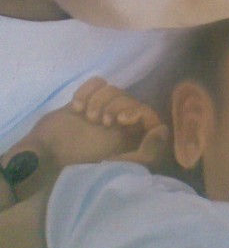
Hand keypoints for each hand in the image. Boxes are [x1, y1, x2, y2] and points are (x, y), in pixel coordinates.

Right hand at [1, 78, 170, 201]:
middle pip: (129, 98)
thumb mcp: (122, 164)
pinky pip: (97, 83)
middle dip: (116, 106)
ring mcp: (102, 111)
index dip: (137, 111)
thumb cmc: (85, 163)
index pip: (147, 113)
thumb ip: (148, 151)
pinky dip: (87, 91)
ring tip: (88, 117)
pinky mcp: (85, 102)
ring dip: (100, 100)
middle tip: (101, 122)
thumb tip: (162, 129)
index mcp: (132, 137)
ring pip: (112, 89)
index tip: (121, 120)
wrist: (48, 155)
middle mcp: (120, 123)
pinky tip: (77, 106)